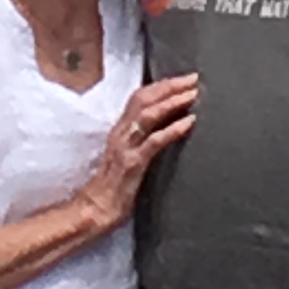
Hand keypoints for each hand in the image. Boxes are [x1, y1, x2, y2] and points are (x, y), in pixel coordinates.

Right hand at [79, 72, 200, 230]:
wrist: (96, 209)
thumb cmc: (114, 186)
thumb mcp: (127, 155)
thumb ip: (140, 140)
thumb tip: (164, 127)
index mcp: (120, 130)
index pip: (139, 97)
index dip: (161, 85)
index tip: (183, 78)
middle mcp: (121, 133)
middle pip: (145, 99)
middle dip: (170, 86)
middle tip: (193, 79)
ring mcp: (126, 147)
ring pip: (148, 115)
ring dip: (173, 102)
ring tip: (192, 95)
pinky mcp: (132, 163)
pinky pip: (154, 141)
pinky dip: (172, 129)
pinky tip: (188, 123)